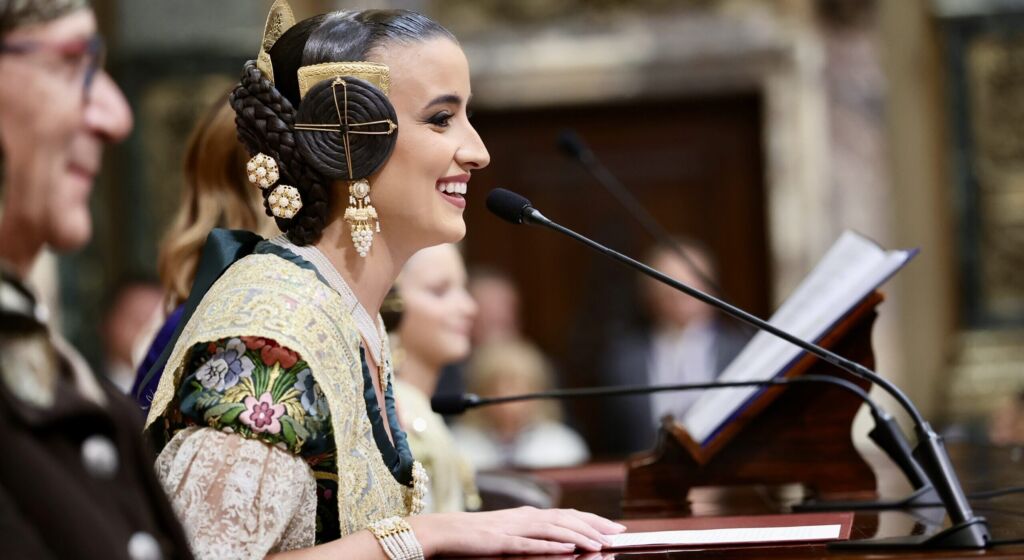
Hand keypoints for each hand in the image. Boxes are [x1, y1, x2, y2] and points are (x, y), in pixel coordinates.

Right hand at [409, 506, 625, 556]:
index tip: (614, 527)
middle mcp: (524, 517)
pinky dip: (552, 545)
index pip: (567, 514)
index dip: (593, 519)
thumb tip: (562, 542)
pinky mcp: (501, 542)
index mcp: (527, 515)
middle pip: (567, 518)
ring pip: (554, 529)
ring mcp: (513, 528)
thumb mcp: (509, 533)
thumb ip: (533, 535)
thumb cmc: (474, 537)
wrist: (443, 532)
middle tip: (618, 534)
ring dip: (580, 536)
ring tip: (601, 544)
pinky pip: (530, 544)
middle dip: (595, 525)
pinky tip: (569, 548)